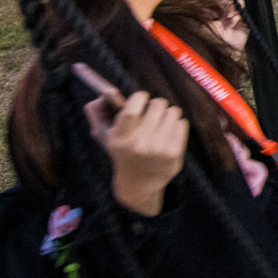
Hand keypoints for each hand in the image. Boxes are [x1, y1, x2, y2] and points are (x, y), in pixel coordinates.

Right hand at [77, 63, 186, 215]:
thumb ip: (96, 112)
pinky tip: (167, 134)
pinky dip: (176, 125)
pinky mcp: (174, 154)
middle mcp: (139, 145)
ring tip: (159, 124)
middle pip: (157, 105)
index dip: (139, 98)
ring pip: (173, 111)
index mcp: (119, 139)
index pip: (131, 112)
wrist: (138, 183)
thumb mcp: (102, 134)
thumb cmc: (121, 150)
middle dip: (155, 104)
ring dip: (167, 114)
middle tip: (151, 112)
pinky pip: (182, 124)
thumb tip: (104, 94)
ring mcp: (158, 150)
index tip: (141, 97)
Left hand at [212, 0, 248, 51]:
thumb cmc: (218, 38)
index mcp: (225, 15)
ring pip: (240, 9)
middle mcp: (233, 16)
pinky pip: (245, 18)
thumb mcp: (212, 26)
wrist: (226, 48)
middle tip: (227, 6)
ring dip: (234, 10)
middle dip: (231, 4)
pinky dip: (238, 18)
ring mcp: (240, 21)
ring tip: (229, 16)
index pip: (227, 4)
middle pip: (234, 4)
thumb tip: (203, 8)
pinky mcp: (245, 26)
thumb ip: (208, 17)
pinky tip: (234, 21)